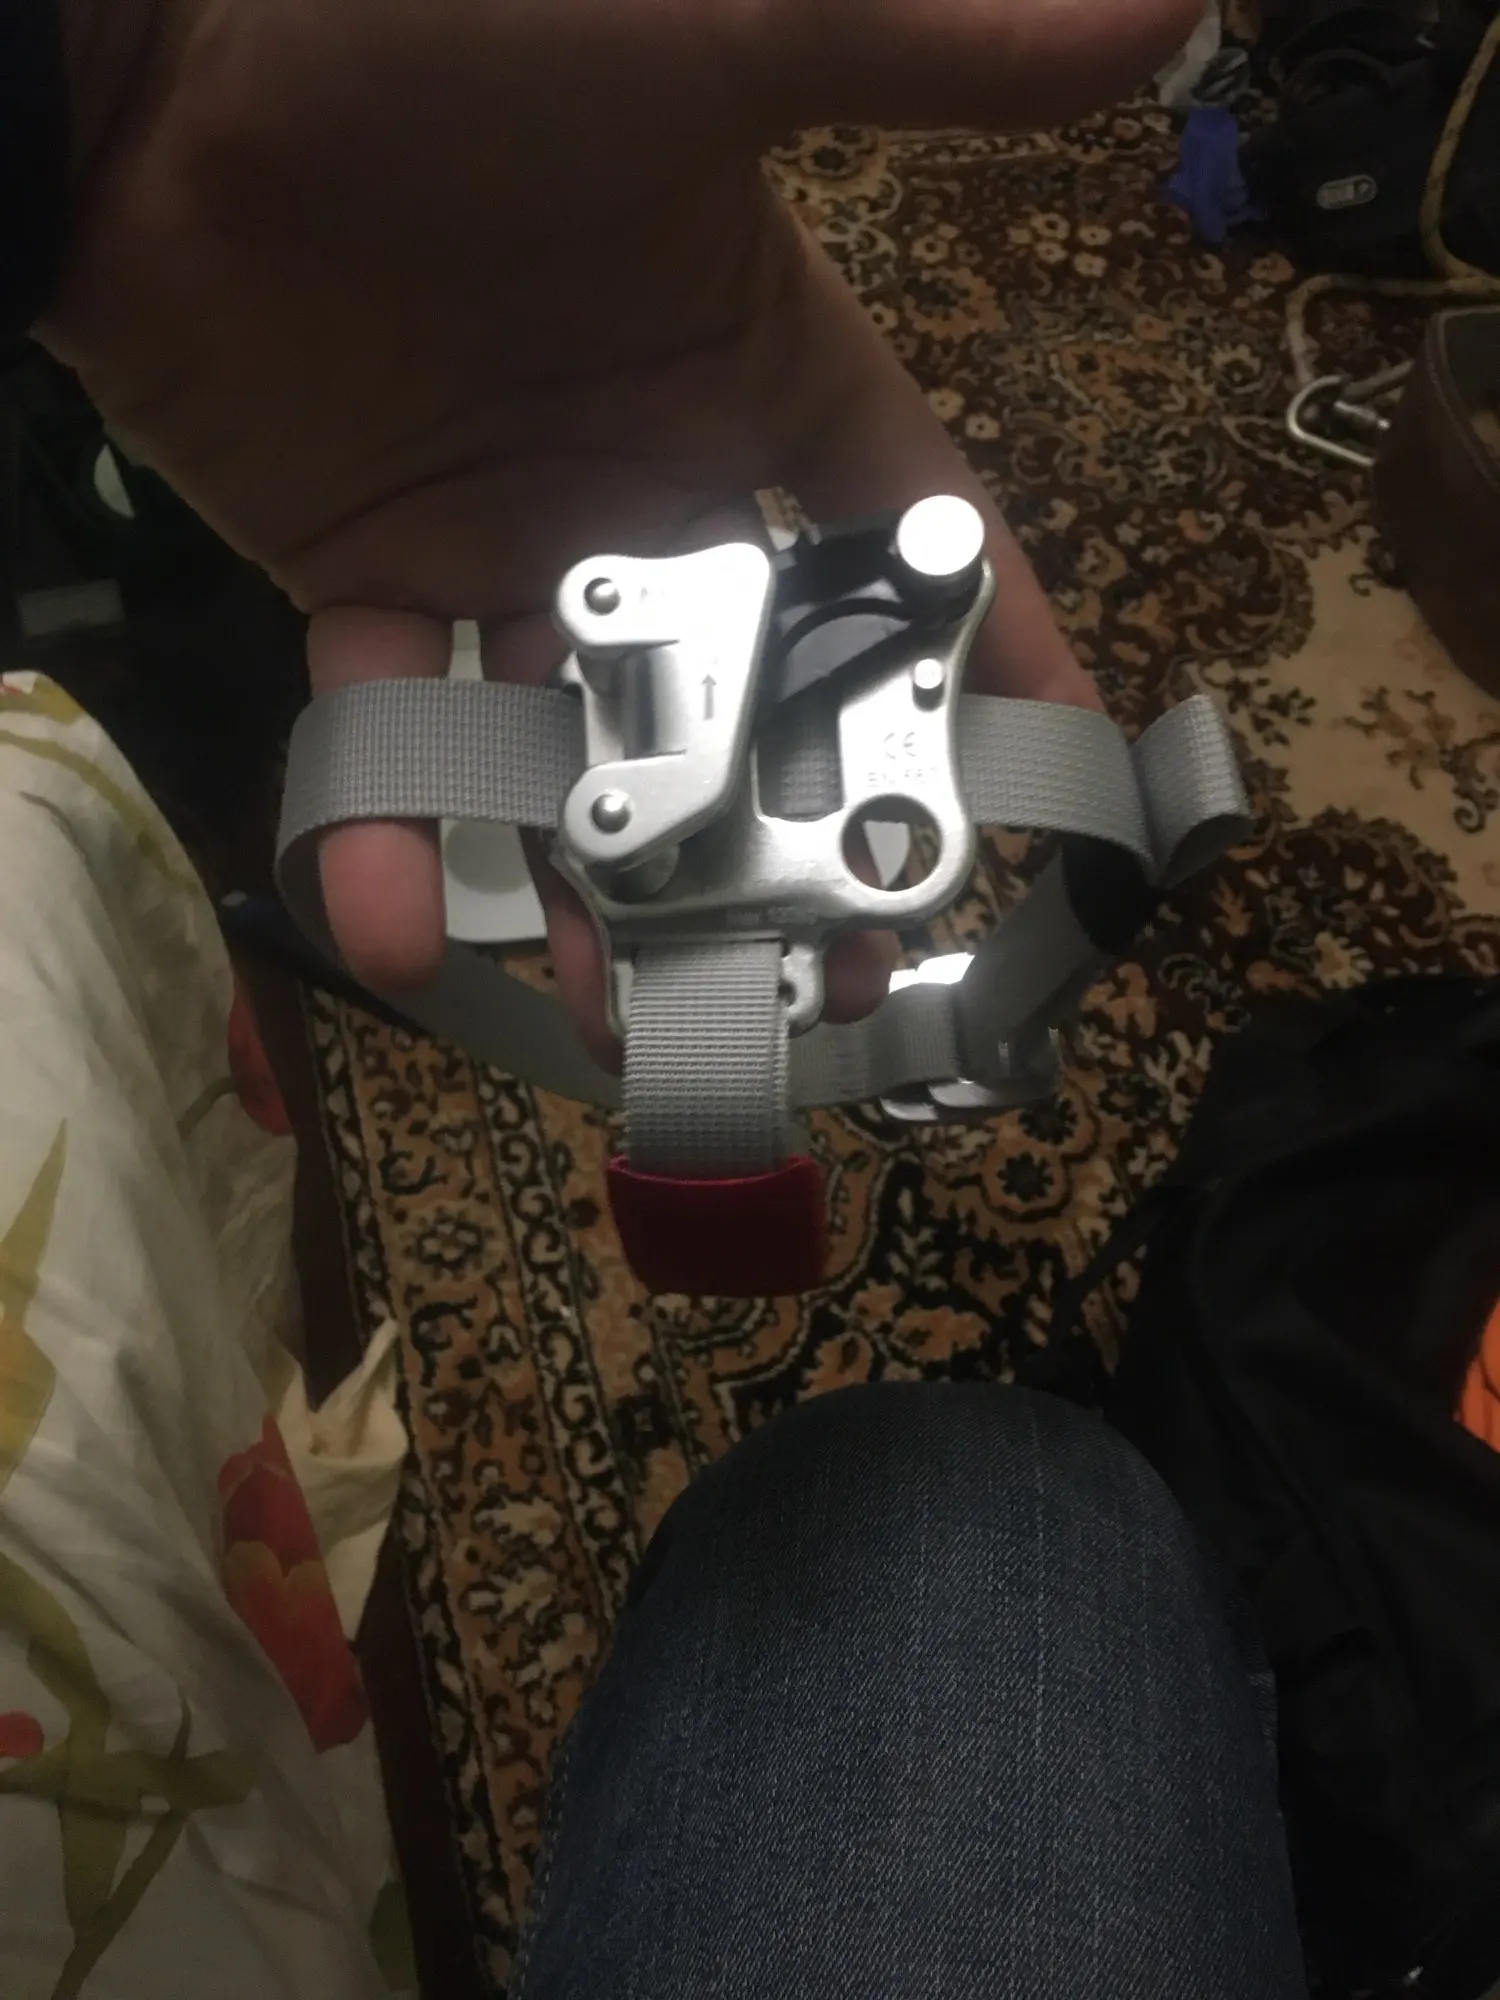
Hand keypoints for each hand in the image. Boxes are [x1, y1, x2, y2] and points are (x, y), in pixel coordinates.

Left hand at [46, 0, 1195, 1065]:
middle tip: (826, 966)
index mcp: (754, 371)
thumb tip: (1165, 8)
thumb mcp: (715, 34)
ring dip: (602, 883)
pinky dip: (384, 824)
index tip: (1050, 777)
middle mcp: (646, 481)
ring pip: (578, 749)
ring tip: (630, 1010)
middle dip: (791, 831)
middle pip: (750, 693)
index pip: (905, 534)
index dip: (987, 649)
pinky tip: (403, 932)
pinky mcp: (364, 576)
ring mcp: (505, 545)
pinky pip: (383, 728)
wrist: (156, 54)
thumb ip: (921, 48)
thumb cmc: (447, 29)